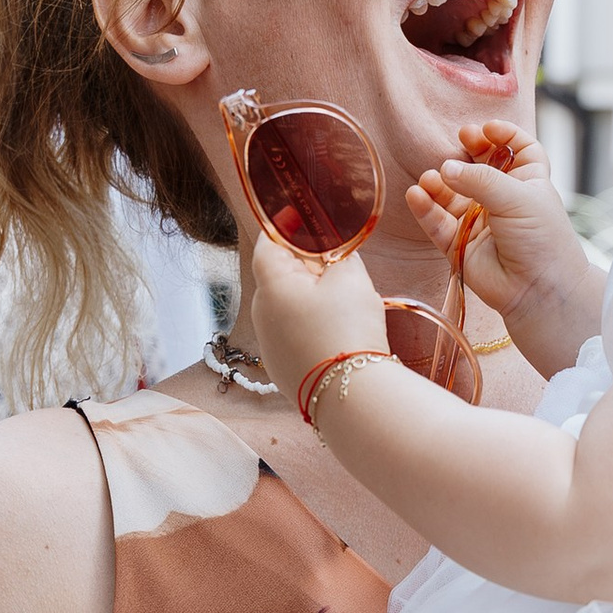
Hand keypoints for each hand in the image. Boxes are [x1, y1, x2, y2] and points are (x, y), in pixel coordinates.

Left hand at [244, 228, 389, 397]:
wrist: (352, 394)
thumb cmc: (348, 331)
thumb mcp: (352, 278)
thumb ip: (340, 256)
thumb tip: (334, 254)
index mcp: (271, 284)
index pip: (268, 243)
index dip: (285, 227)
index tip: (300, 218)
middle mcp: (260, 313)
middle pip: (278, 276)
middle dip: (304, 266)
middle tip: (335, 265)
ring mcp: (268, 344)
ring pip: (285, 307)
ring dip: (307, 299)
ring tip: (341, 305)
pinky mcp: (280, 368)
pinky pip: (292, 336)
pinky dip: (309, 327)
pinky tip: (335, 334)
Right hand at [407, 120, 603, 375]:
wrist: (539, 289)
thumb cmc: (541, 239)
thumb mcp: (517, 197)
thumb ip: (480, 179)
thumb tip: (444, 169)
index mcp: (528, 182)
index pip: (518, 150)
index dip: (504, 136)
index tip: (486, 129)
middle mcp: (503, 199)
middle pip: (480, 166)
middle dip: (467, 153)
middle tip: (458, 143)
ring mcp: (479, 222)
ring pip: (451, 195)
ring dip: (439, 184)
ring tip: (432, 179)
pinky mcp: (459, 245)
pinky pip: (437, 223)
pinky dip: (425, 209)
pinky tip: (417, 195)